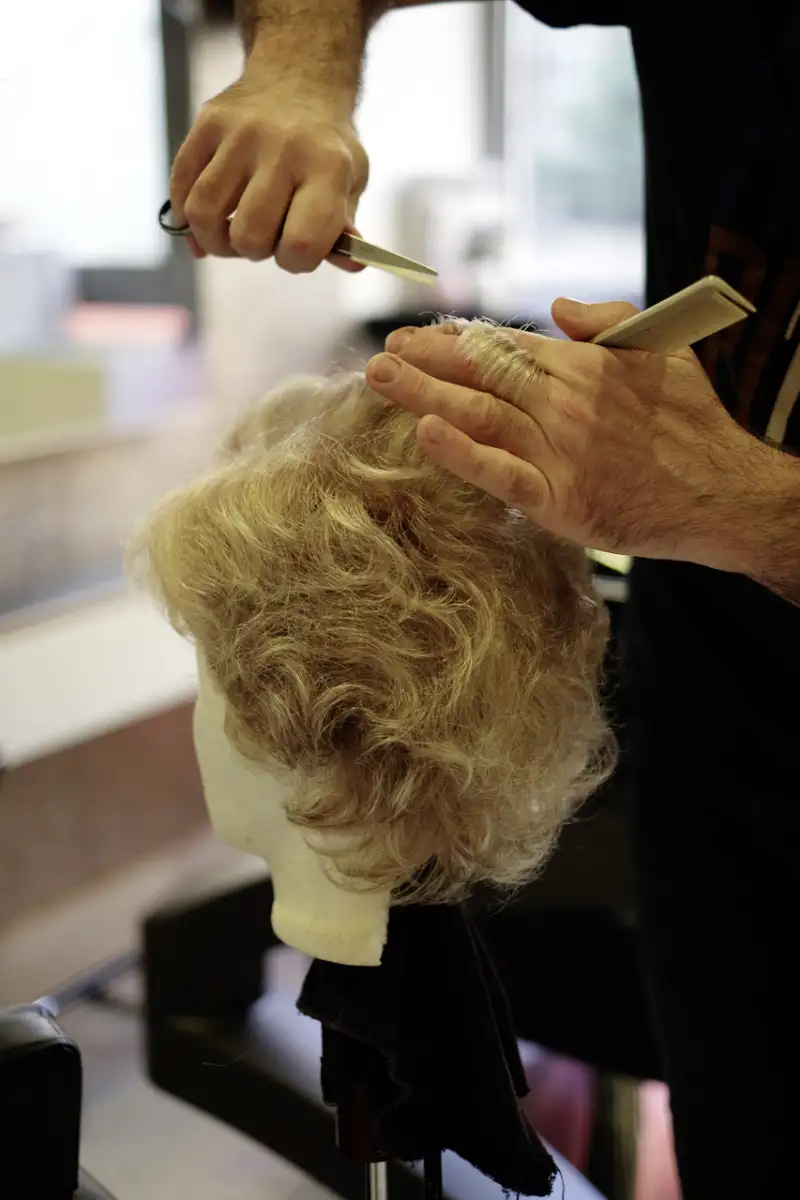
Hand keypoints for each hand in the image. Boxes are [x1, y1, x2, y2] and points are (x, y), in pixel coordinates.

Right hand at [168, 72, 368, 270]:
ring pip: (204, 213)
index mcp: (327, 167)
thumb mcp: (351, 183)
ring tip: (229, 235)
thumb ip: (344, 229)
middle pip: (248, 235)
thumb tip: (353, 265)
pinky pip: (180, 185)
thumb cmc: (326, 148)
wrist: (299, 79)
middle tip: (263, 236)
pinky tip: (201, 224)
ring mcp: (240, 133)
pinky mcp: (208, 122)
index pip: (301, 243)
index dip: (295, 261)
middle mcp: (283, 147)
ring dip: (214, 240)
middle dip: (253, 251)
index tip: (295, 250)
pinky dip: (185, 216)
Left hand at [365, 298, 774, 569]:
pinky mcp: (559, 499)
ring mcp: (559, 451)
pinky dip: (464, 455)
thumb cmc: (692, 424)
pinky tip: (429, 435)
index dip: (453, 341)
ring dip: (426, 394)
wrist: (720, 493)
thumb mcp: (660, 351)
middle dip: (426, 361)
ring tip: (381, 379)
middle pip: (481, 374)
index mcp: (582, 365)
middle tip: (380, 354)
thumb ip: (607, 322)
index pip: (503, 346)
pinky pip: (503, 474)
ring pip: (481, 415)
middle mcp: (564, 402)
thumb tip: (558, 306)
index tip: (413, 338)